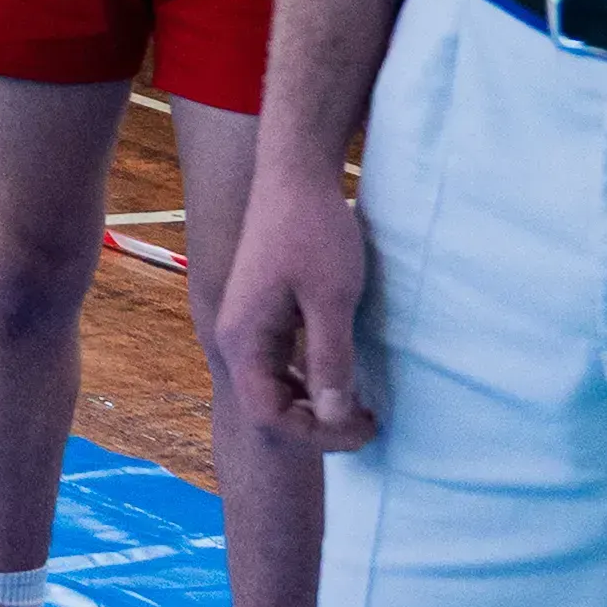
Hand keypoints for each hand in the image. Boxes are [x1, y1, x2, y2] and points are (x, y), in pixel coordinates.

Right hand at [213, 166, 379, 453]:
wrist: (297, 173)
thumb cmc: (314, 231)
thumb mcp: (332, 299)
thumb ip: (330, 360)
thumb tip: (334, 416)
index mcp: (244, 338)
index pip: (269, 413)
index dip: (316, 433)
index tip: (362, 426)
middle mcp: (237, 336)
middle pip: (269, 405)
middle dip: (318, 423)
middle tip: (369, 419)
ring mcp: (249, 323)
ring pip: (275, 385)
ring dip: (315, 402)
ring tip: (361, 402)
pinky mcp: (264, 311)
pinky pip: (281, 362)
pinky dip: (311, 378)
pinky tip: (341, 371)